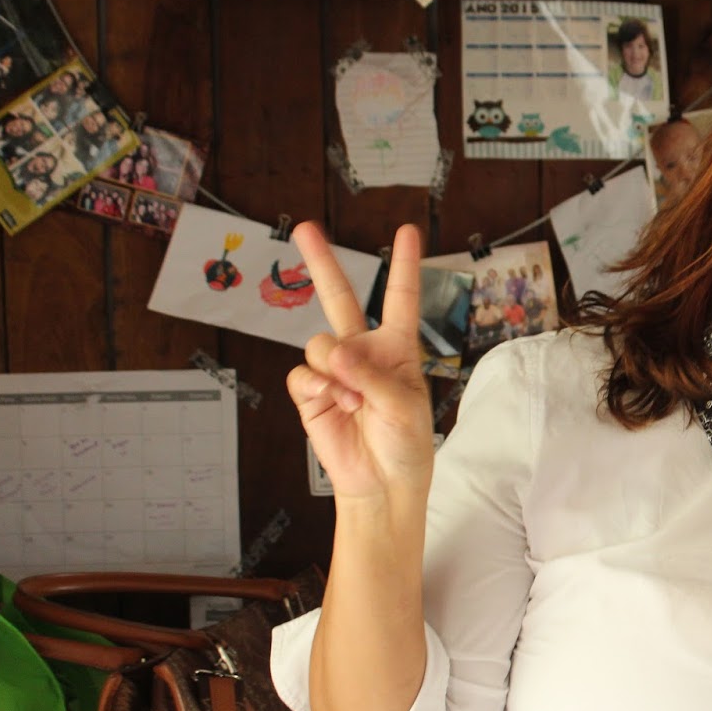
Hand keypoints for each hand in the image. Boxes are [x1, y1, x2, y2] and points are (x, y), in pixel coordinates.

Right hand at [286, 222, 433, 502]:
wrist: (382, 483)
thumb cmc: (406, 443)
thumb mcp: (404, 405)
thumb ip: (372, 375)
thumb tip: (335, 353)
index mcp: (397, 347)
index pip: (400, 298)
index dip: (404, 264)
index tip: (407, 231)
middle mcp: (363, 351)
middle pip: (338, 298)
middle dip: (320, 262)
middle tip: (305, 227)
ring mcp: (334, 371)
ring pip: (320, 343)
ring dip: (336, 371)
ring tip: (355, 401)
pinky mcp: (312, 393)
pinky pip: (304, 374)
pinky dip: (319, 387)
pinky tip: (337, 404)